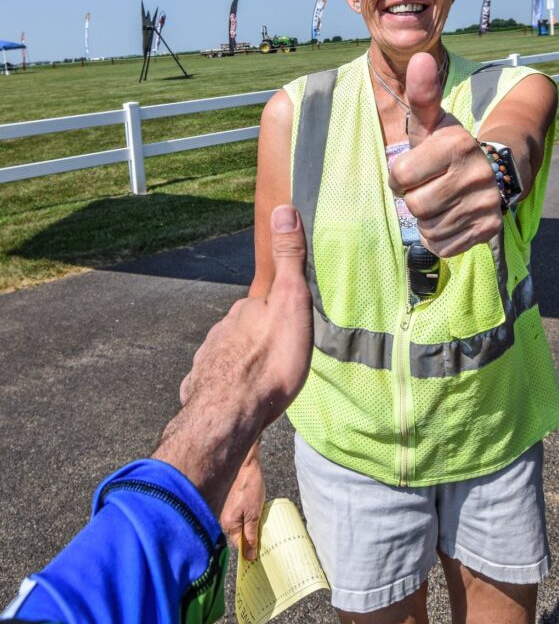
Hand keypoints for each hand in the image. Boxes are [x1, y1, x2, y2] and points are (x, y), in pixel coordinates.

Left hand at [154, 205, 312, 514]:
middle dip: (258, 337)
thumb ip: (287, 260)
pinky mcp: (201, 388)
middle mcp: (222, 330)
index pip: (263, 302)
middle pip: (244, 328)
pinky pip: (218, 381)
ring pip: (229, 354)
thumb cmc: (268, 363)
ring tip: (262, 378)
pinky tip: (238, 398)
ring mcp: (208, 358)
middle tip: (281, 353)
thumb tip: (283, 208)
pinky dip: (228, 385)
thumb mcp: (289, 303)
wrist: (228, 415)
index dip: (278, 310)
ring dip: (243, 362)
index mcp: (245, 310)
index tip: (292, 321)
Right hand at [220, 452, 265, 559]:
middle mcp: (224, 519)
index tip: (262, 551)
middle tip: (265, 537)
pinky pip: (240, 517)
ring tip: (262, 522)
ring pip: (240, 526)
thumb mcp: (254, 514)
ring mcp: (227, 511)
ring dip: (251, 527)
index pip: (239, 545)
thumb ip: (251, 536)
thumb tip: (249, 556)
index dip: (251, 549)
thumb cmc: (250, 487)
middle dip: (251, 537)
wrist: (247, 465)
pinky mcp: (231, 504)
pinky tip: (257, 513)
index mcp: (228, 524)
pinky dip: (249, 518)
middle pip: (239, 536)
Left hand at [388, 53, 501, 256]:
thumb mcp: (433, 122)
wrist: (495, 171)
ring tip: (440, 201)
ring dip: (426, 218)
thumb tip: (419, 56)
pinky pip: (443, 245)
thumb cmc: (449, 147)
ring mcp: (486, 204)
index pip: (399, 177)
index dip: (399, 175)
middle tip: (427, 186)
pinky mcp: (489, 228)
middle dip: (414, 198)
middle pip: (414, 205)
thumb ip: (422, 95)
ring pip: (428, 227)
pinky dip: (440, 236)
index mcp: (456, 144)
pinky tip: (450, 217)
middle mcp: (476, 174)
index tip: (414, 169)